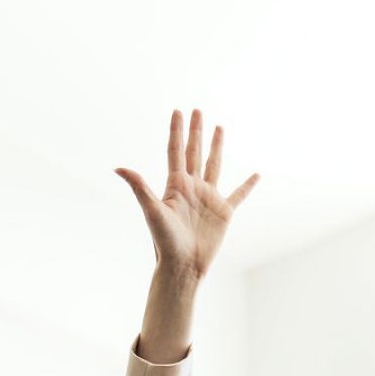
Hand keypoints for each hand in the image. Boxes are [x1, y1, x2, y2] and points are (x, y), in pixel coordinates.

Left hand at [115, 110, 258, 280]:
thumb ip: (139, 187)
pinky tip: (256, 175)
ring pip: (214, 165)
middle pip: (194, 152)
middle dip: (196, 131)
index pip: (176, 151)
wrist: (183, 264)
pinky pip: (238, 194)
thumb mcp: (151, 211)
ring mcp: (209, 198)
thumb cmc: (164, 241)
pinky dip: (248, 185)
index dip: (176, 131)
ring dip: (217, 146)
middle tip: (197, 111)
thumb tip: (118, 168)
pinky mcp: (223, 212)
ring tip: (220, 128)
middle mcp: (192, 187)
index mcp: (175, 184)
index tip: (177, 111)